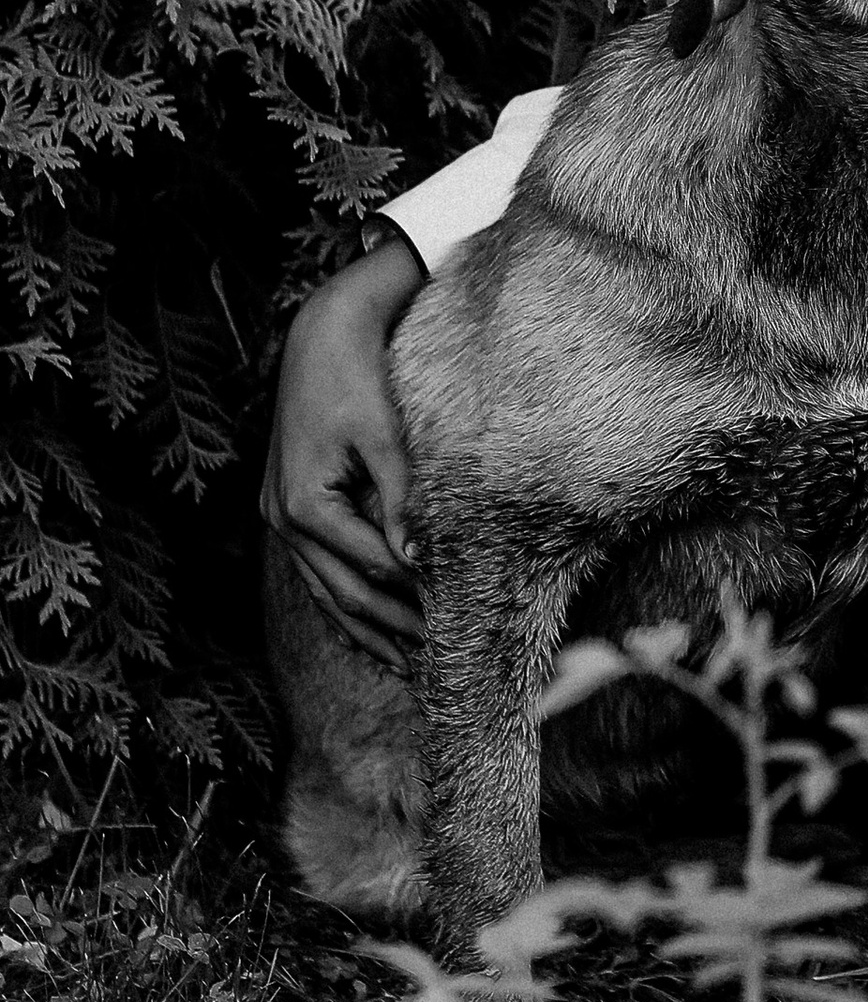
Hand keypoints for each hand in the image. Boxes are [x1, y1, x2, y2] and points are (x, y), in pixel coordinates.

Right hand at [261, 238, 427, 668]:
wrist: (321, 334)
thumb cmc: (357, 376)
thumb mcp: (384, 435)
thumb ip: (401, 500)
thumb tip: (420, 564)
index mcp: (304, 505)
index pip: (371, 569)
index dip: (414, 601)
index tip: (455, 629)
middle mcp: (282, 520)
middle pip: (344, 594)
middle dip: (393, 632)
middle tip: (438, 667)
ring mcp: (278, 518)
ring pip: (326, 592)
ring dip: (368, 630)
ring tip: (408, 666)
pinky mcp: (287, 509)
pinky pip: (317, 572)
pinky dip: (345, 602)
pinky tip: (371, 629)